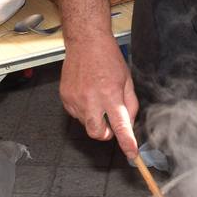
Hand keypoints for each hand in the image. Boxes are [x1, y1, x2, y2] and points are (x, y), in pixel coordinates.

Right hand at [59, 34, 139, 157]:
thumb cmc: (108, 58)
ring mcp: (76, 100)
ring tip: (97, 98)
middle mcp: (91, 100)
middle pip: (98, 134)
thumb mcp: (127, 80)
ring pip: (86, 124)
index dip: (127, 143)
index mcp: (110, 95)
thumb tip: (129, 123)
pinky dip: (84, 110)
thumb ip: (130, 104)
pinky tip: (87, 94)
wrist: (86, 42)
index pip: (120, 126)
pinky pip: (76, 114)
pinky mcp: (65, 98)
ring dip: (95, 118)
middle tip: (110, 121)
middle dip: (106, 134)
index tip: (131, 153)